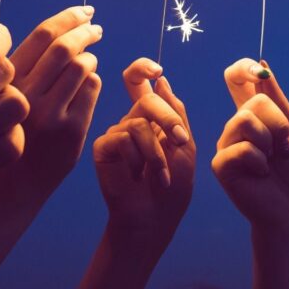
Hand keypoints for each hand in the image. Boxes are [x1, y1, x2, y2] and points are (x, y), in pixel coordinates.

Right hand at [10, 6, 103, 185]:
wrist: (14, 182)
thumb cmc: (13, 128)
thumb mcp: (9, 93)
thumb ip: (29, 65)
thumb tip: (63, 28)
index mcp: (7, 80)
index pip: (42, 35)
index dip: (68, 17)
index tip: (84, 11)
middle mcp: (26, 95)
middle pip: (65, 47)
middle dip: (85, 30)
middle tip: (96, 27)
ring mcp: (50, 114)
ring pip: (82, 66)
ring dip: (90, 57)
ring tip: (88, 59)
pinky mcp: (71, 130)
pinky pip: (92, 88)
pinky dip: (93, 80)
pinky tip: (87, 84)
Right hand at [93, 58, 194, 238]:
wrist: (154, 219)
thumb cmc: (173, 188)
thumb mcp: (185, 147)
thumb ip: (176, 113)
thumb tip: (161, 80)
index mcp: (152, 118)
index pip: (140, 83)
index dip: (143, 68)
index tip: (157, 70)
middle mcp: (131, 121)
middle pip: (146, 99)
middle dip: (167, 119)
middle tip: (180, 141)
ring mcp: (116, 134)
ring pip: (138, 123)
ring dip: (156, 152)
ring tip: (161, 175)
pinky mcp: (103, 147)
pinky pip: (122, 138)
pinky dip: (138, 158)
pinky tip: (138, 177)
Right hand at [213, 59, 288, 232]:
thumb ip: (278, 100)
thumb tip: (262, 65)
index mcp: (252, 114)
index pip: (236, 79)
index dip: (243, 68)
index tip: (257, 71)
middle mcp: (235, 126)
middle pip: (254, 101)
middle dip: (278, 124)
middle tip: (282, 148)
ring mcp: (226, 143)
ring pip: (246, 120)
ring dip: (270, 142)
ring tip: (271, 161)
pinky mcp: (220, 164)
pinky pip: (242, 148)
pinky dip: (261, 161)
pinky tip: (261, 174)